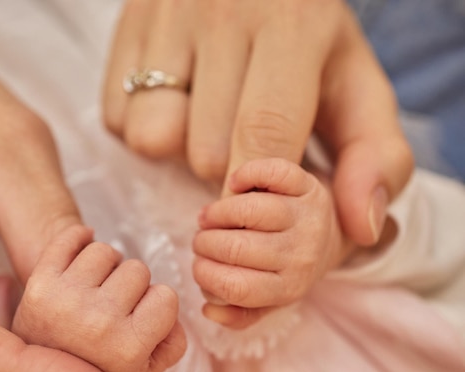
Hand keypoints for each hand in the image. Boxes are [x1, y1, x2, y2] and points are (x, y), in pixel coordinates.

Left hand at [12, 225, 186, 371]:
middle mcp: (97, 324)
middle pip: (138, 269)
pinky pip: (69, 238)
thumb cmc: (99, 368)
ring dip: (106, 265)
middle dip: (131, 284)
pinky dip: (79, 238)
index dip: (157, 303)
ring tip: (98, 285)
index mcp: (127, 348)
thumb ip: (173, 345)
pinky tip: (82, 255)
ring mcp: (65, 301)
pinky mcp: (40, 284)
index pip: (166, 296)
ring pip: (106, 251)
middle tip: (116, 303)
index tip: (142, 315)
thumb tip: (169, 306)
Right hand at [102, 0, 412, 245]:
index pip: (264, 131)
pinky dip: (146, 126)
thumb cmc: (305, 37)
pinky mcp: (122, 31)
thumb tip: (362, 227)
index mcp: (291, 24)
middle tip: (241, 140)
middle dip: (227, 166)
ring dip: (180, 147)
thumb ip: (374, 155)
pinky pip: (120, 120)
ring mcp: (164, 19)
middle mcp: (220, 14)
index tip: (259, 207)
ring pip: (153, 139)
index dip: (258, 188)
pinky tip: (175, 100)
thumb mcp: (354, 84)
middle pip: (206, 152)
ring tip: (205, 117)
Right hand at [192, 158, 345, 328]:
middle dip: (205, 244)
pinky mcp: (309, 186)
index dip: (206, 276)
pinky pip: (275, 173)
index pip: (237, 287)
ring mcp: (308, 218)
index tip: (198, 265)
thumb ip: (238, 313)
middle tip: (200, 241)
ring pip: (250, 210)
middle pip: (237, 248)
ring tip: (207, 218)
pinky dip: (248, 174)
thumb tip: (209, 310)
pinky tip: (234, 185)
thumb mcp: (266, 299)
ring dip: (217, 213)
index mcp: (289, 288)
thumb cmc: (284, 267)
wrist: (327, 235)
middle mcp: (303, 255)